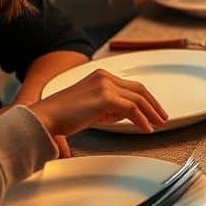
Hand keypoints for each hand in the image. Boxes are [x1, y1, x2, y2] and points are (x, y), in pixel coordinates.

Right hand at [28, 70, 168, 136]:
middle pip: (139, 89)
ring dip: (151, 113)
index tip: (154, 110)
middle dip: (153, 104)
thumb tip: (127, 115)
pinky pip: (131, 109)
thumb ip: (109, 108)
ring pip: (138, 99)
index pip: (131, 86)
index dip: (146, 99)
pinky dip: (142, 119)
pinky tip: (146, 128)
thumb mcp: (91, 108)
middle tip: (162, 117)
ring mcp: (106, 85)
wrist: (44, 118)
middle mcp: (105, 76)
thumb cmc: (62, 117)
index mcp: (101, 76)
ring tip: (159, 124)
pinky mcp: (105, 97)